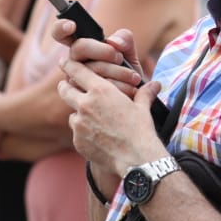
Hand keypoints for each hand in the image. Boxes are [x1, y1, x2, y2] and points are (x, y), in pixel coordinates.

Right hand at [50, 22, 145, 99]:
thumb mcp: (129, 56)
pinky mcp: (80, 100)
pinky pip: (96, 89)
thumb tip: (114, 42)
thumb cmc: (129, 76)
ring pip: (90, 69)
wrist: (136, 103)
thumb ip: (125, 41)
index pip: (61, 33)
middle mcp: (74, 63)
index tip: (72, 25)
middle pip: (80, 47)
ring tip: (134, 78)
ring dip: (116, 72)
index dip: (61, 28)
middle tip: (120, 58)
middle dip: (104, 51)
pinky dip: (118, 88)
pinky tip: (131, 90)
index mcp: (82, 48)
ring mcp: (73, 81)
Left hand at [57, 53, 166, 184]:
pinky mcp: (77, 141)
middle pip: (64, 90)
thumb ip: (144, 93)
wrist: (136, 158)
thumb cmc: (141, 129)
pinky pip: (77, 133)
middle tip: (68, 87)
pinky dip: (84, 133)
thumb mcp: (143, 107)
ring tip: (96, 122)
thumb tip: (155, 85)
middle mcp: (85, 104)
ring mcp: (79, 124)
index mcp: (100, 90)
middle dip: (66, 87)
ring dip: (80, 115)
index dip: (69, 65)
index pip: (77, 71)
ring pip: (72, 114)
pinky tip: (99, 138)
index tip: (65, 62)